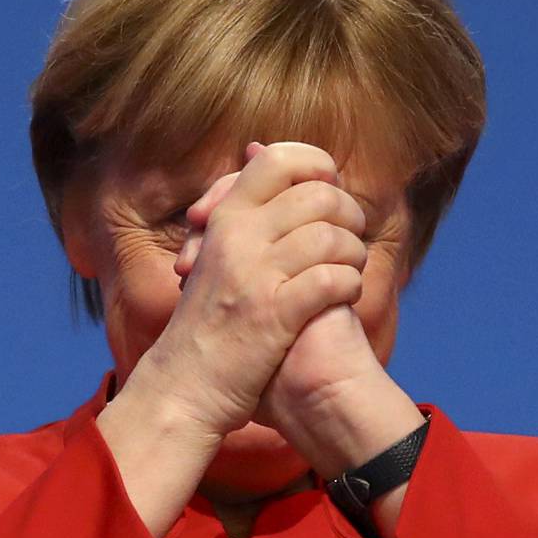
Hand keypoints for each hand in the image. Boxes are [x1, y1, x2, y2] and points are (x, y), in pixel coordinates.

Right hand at [175, 149, 383, 440]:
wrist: (183, 388)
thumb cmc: (206, 324)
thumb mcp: (212, 253)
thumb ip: (238, 207)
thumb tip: (255, 149)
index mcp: (225, 218)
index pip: (277, 158)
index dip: (316, 165)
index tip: (330, 190)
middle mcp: (238, 238)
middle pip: (317, 195)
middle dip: (349, 214)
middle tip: (351, 238)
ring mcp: (255, 275)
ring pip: (331, 236)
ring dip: (354, 253)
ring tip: (351, 270)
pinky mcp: (275, 314)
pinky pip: (331, 279)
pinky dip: (350, 286)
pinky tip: (346, 297)